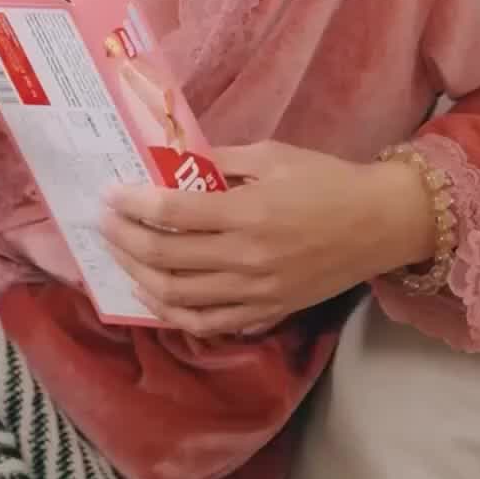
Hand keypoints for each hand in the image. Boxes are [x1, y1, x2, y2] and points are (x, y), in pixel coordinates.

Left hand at [101, 140, 436, 336]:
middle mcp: (246, 257)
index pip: (173, 211)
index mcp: (248, 212)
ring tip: (117, 255)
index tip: (109, 193)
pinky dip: (171, 312)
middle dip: (123, 238)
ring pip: (177, 297)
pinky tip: (151, 292)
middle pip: (165, 257)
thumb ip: (220, 159)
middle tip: (101, 221)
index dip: (132, 202)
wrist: (378, 225)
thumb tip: (173, 162)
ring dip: (137, 276)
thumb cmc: (327, 180)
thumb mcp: (273, 155)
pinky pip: (207, 323)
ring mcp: (255, 292)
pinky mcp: (265, 313)